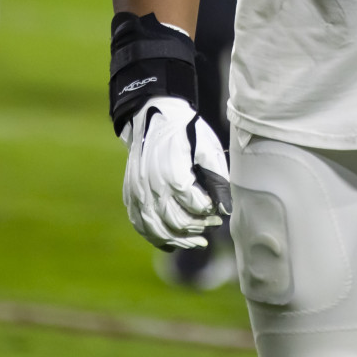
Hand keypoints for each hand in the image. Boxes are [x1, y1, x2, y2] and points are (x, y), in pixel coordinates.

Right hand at [121, 96, 231, 250]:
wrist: (154, 114)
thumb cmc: (186, 131)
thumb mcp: (208, 149)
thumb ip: (218, 180)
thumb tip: (225, 209)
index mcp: (173, 175)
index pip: (195, 207)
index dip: (209, 212)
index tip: (218, 211)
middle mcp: (152, 187)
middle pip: (175, 223)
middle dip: (197, 229)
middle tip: (212, 226)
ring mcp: (137, 192)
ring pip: (156, 229)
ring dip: (178, 240)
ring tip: (197, 242)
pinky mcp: (130, 194)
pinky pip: (140, 224)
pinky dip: (156, 237)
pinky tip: (171, 242)